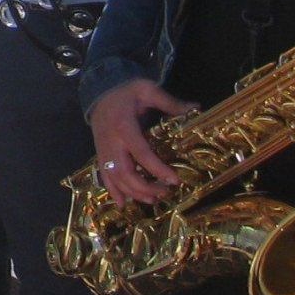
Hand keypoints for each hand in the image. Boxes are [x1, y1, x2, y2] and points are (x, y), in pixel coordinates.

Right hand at [87, 79, 190, 204]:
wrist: (99, 93)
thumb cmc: (126, 93)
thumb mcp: (147, 89)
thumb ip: (169, 101)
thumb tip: (195, 109)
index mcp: (124, 126)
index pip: (141, 152)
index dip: (157, 169)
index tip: (174, 180)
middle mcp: (111, 141)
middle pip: (125, 171)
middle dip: (145, 187)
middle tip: (165, 192)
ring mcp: (103, 150)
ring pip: (115, 177)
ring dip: (133, 192)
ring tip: (153, 199)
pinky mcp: (100, 155)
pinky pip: (104, 176)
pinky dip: (113, 191)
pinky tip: (123, 205)